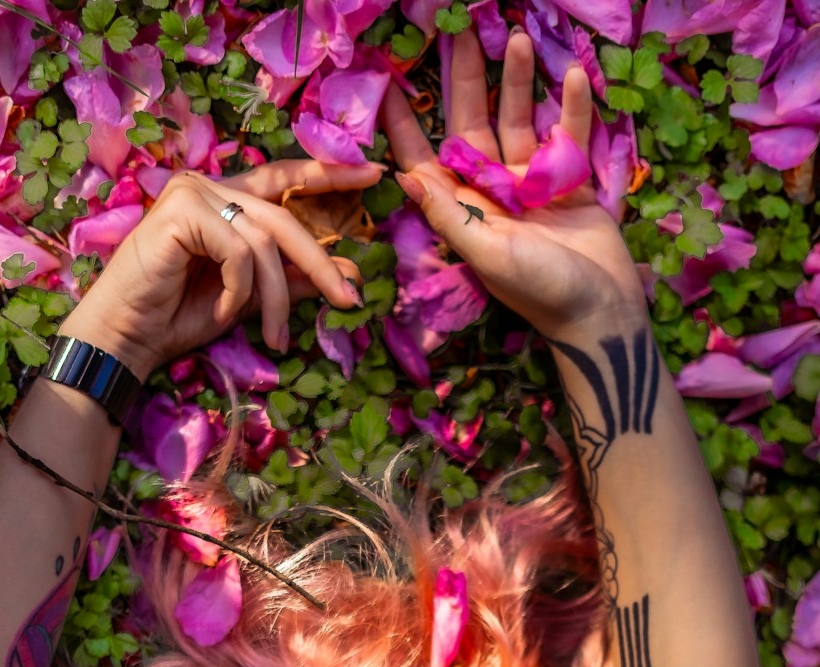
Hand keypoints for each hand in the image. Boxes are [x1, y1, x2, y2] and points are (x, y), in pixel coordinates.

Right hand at [58, 158, 385, 380]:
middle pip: (283, 218)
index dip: (328, 174)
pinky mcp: (181, 210)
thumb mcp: (247, 301)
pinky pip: (239, 251)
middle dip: (321, 264)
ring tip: (275, 337)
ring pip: (265, 241)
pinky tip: (223, 311)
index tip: (374, 175)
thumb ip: (288, 281)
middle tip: (350, 301)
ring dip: (275, 297)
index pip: (283, 179)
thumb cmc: (176, 319)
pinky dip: (239, 290)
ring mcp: (192, 193)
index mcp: (224, 202)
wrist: (126, 339)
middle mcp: (208, 187)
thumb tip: (344, 273)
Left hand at [379, 28, 649, 341]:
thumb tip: (404, 177)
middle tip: (462, 29)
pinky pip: (569, 136)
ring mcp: (531, 185)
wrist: (601, 313)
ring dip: (518, 83)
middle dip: (466, 80)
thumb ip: (450, 215)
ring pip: (518, 121)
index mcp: (465, 211)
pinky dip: (573, 108)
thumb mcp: (489, 254)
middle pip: (472, 125)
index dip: (406, 125)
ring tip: (517, 39)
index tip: (388, 82)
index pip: (426, 160)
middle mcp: (492, 193)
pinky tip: (574, 75)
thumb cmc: (541, 292)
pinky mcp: (570, 183)